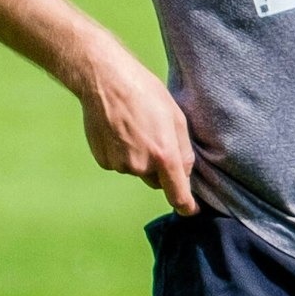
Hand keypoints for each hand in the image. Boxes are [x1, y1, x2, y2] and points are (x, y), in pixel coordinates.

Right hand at [73, 35, 198, 213]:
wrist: (107, 84)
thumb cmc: (147, 94)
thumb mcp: (176, 118)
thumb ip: (183, 149)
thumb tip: (184, 173)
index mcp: (164, 155)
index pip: (177, 191)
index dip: (185, 204)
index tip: (190, 211)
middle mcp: (141, 165)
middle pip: (157, 179)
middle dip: (161, 167)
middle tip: (156, 137)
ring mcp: (120, 165)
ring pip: (137, 170)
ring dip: (140, 157)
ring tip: (137, 127)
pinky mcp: (103, 161)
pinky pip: (120, 164)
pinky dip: (123, 153)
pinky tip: (121, 131)